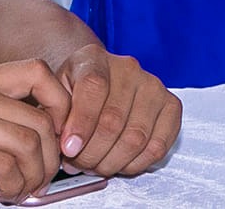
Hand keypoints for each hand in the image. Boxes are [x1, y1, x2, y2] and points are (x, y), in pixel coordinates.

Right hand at [0, 59, 69, 207]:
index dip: (62, 104)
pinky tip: (5, 194)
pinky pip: (5, 167)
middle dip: (52, 156)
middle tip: (43, 178)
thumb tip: (39, 133)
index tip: (60, 136)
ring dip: (35, 176)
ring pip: (28, 144)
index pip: (39, 72)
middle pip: (41, 119)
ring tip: (23, 191)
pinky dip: (14, 187)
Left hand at [55, 43, 181, 176]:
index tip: (69, 149)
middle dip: (92, 153)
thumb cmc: (74, 93)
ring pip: (136, 137)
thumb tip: (63, 142)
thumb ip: (54, 113)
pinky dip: (137, 163)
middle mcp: (128, 68)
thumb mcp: (54, 95)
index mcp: (94, 59)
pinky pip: (158, 144)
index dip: (81, 124)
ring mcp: (153, 85)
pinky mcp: (171, 105)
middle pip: (113, 119)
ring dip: (112, 162)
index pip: (93, 88)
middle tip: (78, 165)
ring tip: (96, 166)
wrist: (98, 86)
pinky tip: (120, 163)